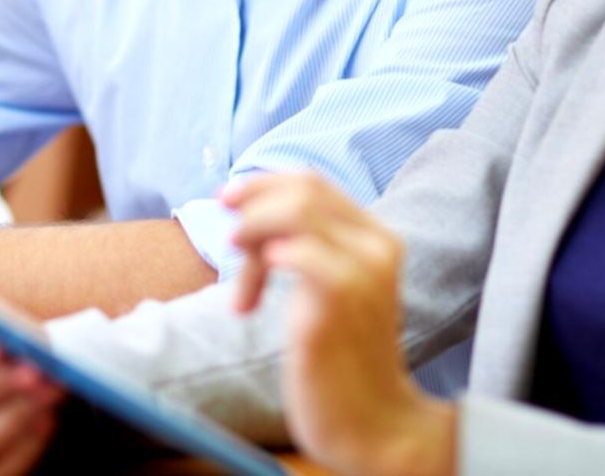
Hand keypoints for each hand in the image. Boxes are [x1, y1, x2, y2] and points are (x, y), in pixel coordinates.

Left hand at [224, 173, 456, 475]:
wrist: (372, 423)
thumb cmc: (341, 358)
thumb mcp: (328, 290)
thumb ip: (304, 247)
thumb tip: (244, 212)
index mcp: (377, 237)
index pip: (313, 182)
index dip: (262, 184)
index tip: (226, 202)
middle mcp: (378, 246)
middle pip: (303, 188)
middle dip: (252, 205)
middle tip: (228, 243)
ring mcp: (363, 271)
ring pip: (296, 209)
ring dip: (251, 231)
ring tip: (241, 282)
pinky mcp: (339, 301)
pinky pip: (295, 253)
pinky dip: (262, 264)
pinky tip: (248, 304)